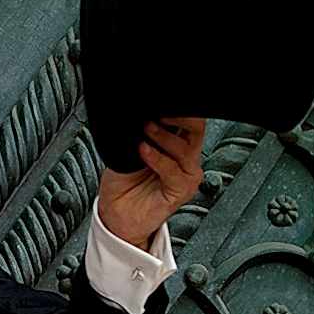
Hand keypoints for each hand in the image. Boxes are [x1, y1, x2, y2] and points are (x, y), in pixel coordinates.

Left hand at [97, 116, 205, 248]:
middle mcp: (186, 158)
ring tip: (146, 129)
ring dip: (164, 136)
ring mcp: (185, 175)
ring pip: (185, 149)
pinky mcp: (181, 191)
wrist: (117, 215)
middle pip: (196, 129)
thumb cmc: (123, 182)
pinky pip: (173, 171)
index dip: (180, 106)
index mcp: (177, 144)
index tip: (163, 98)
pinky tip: (143, 150)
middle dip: (180, 116)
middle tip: (160, 110)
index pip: (189, 118)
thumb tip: (139, 111)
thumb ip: (139, 131)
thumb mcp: (128, 148)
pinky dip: (158, 158)